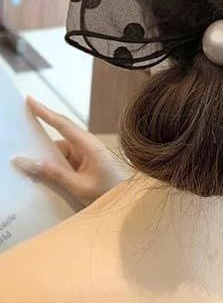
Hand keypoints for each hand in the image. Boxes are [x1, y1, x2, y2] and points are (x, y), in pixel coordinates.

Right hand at [11, 97, 128, 206]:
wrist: (124, 201)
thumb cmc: (108, 193)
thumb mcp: (78, 186)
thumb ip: (54, 174)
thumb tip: (28, 162)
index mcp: (89, 145)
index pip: (64, 125)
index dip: (45, 112)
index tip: (30, 100)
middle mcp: (87, 145)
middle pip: (56, 138)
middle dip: (38, 142)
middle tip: (19, 142)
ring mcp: (84, 153)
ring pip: (56, 151)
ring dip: (44, 158)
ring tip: (27, 166)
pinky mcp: (82, 161)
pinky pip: (61, 159)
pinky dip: (51, 165)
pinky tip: (41, 175)